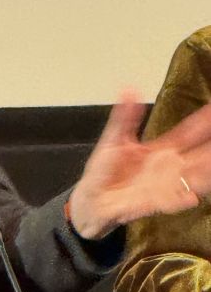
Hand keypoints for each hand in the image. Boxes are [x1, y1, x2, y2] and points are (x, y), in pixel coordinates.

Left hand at [68, 91, 210, 238]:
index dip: (203, 121)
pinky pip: (172, 202)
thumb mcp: (114, 139)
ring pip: (193, 178)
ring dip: (204, 173)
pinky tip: (191, 197)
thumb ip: (125, 118)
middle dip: (209, 150)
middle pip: (199, 156)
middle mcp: (168, 167)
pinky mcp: (154, 202)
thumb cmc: (104, 170)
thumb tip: (129, 89)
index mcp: (161, 150)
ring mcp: (164, 185)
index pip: (188, 133)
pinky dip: (181, 200)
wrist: (92, 199)